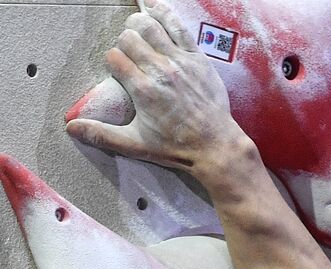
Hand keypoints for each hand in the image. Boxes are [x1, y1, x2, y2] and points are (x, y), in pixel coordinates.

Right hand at [65, 0, 244, 175]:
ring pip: (150, 25)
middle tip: (129, 55)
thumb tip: (72, 128)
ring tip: (137, 32)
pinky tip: (153, 7)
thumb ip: (104, 135)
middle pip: (129, 38)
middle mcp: (160, 71)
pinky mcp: (197, 57)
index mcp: (143, 90)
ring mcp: (179, 61)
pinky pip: (178, 26)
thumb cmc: (177, 148)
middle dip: (124, 43)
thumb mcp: (136, 145)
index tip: (118, 72)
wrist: (215, 145)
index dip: (112, 62)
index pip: (114, 58)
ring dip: (139, 25)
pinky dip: (164, 12)